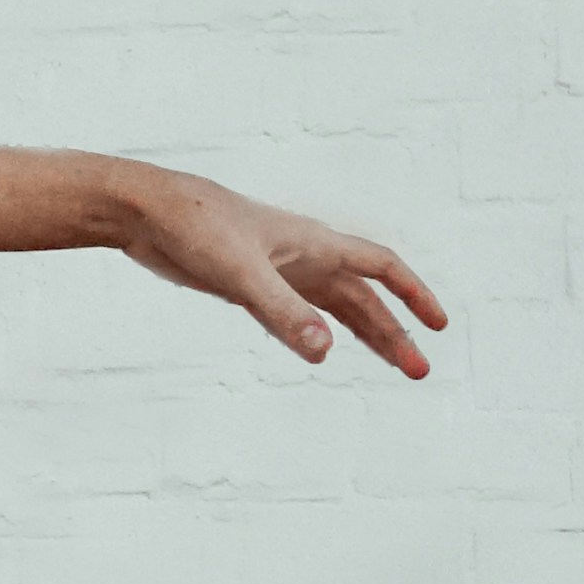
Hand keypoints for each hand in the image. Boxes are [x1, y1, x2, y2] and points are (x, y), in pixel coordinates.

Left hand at [116, 167, 444, 376]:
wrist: (144, 210)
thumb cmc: (194, 227)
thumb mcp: (240, 273)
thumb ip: (282, 312)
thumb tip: (324, 352)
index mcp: (313, 244)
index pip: (381, 267)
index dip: (414, 295)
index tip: (439, 326)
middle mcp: (303, 256)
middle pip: (364, 298)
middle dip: (394, 333)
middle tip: (418, 372)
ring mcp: (276, 270)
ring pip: (333, 307)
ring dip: (363, 336)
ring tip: (392, 365)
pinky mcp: (246, 284)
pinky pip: (295, 311)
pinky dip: (316, 330)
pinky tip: (321, 349)